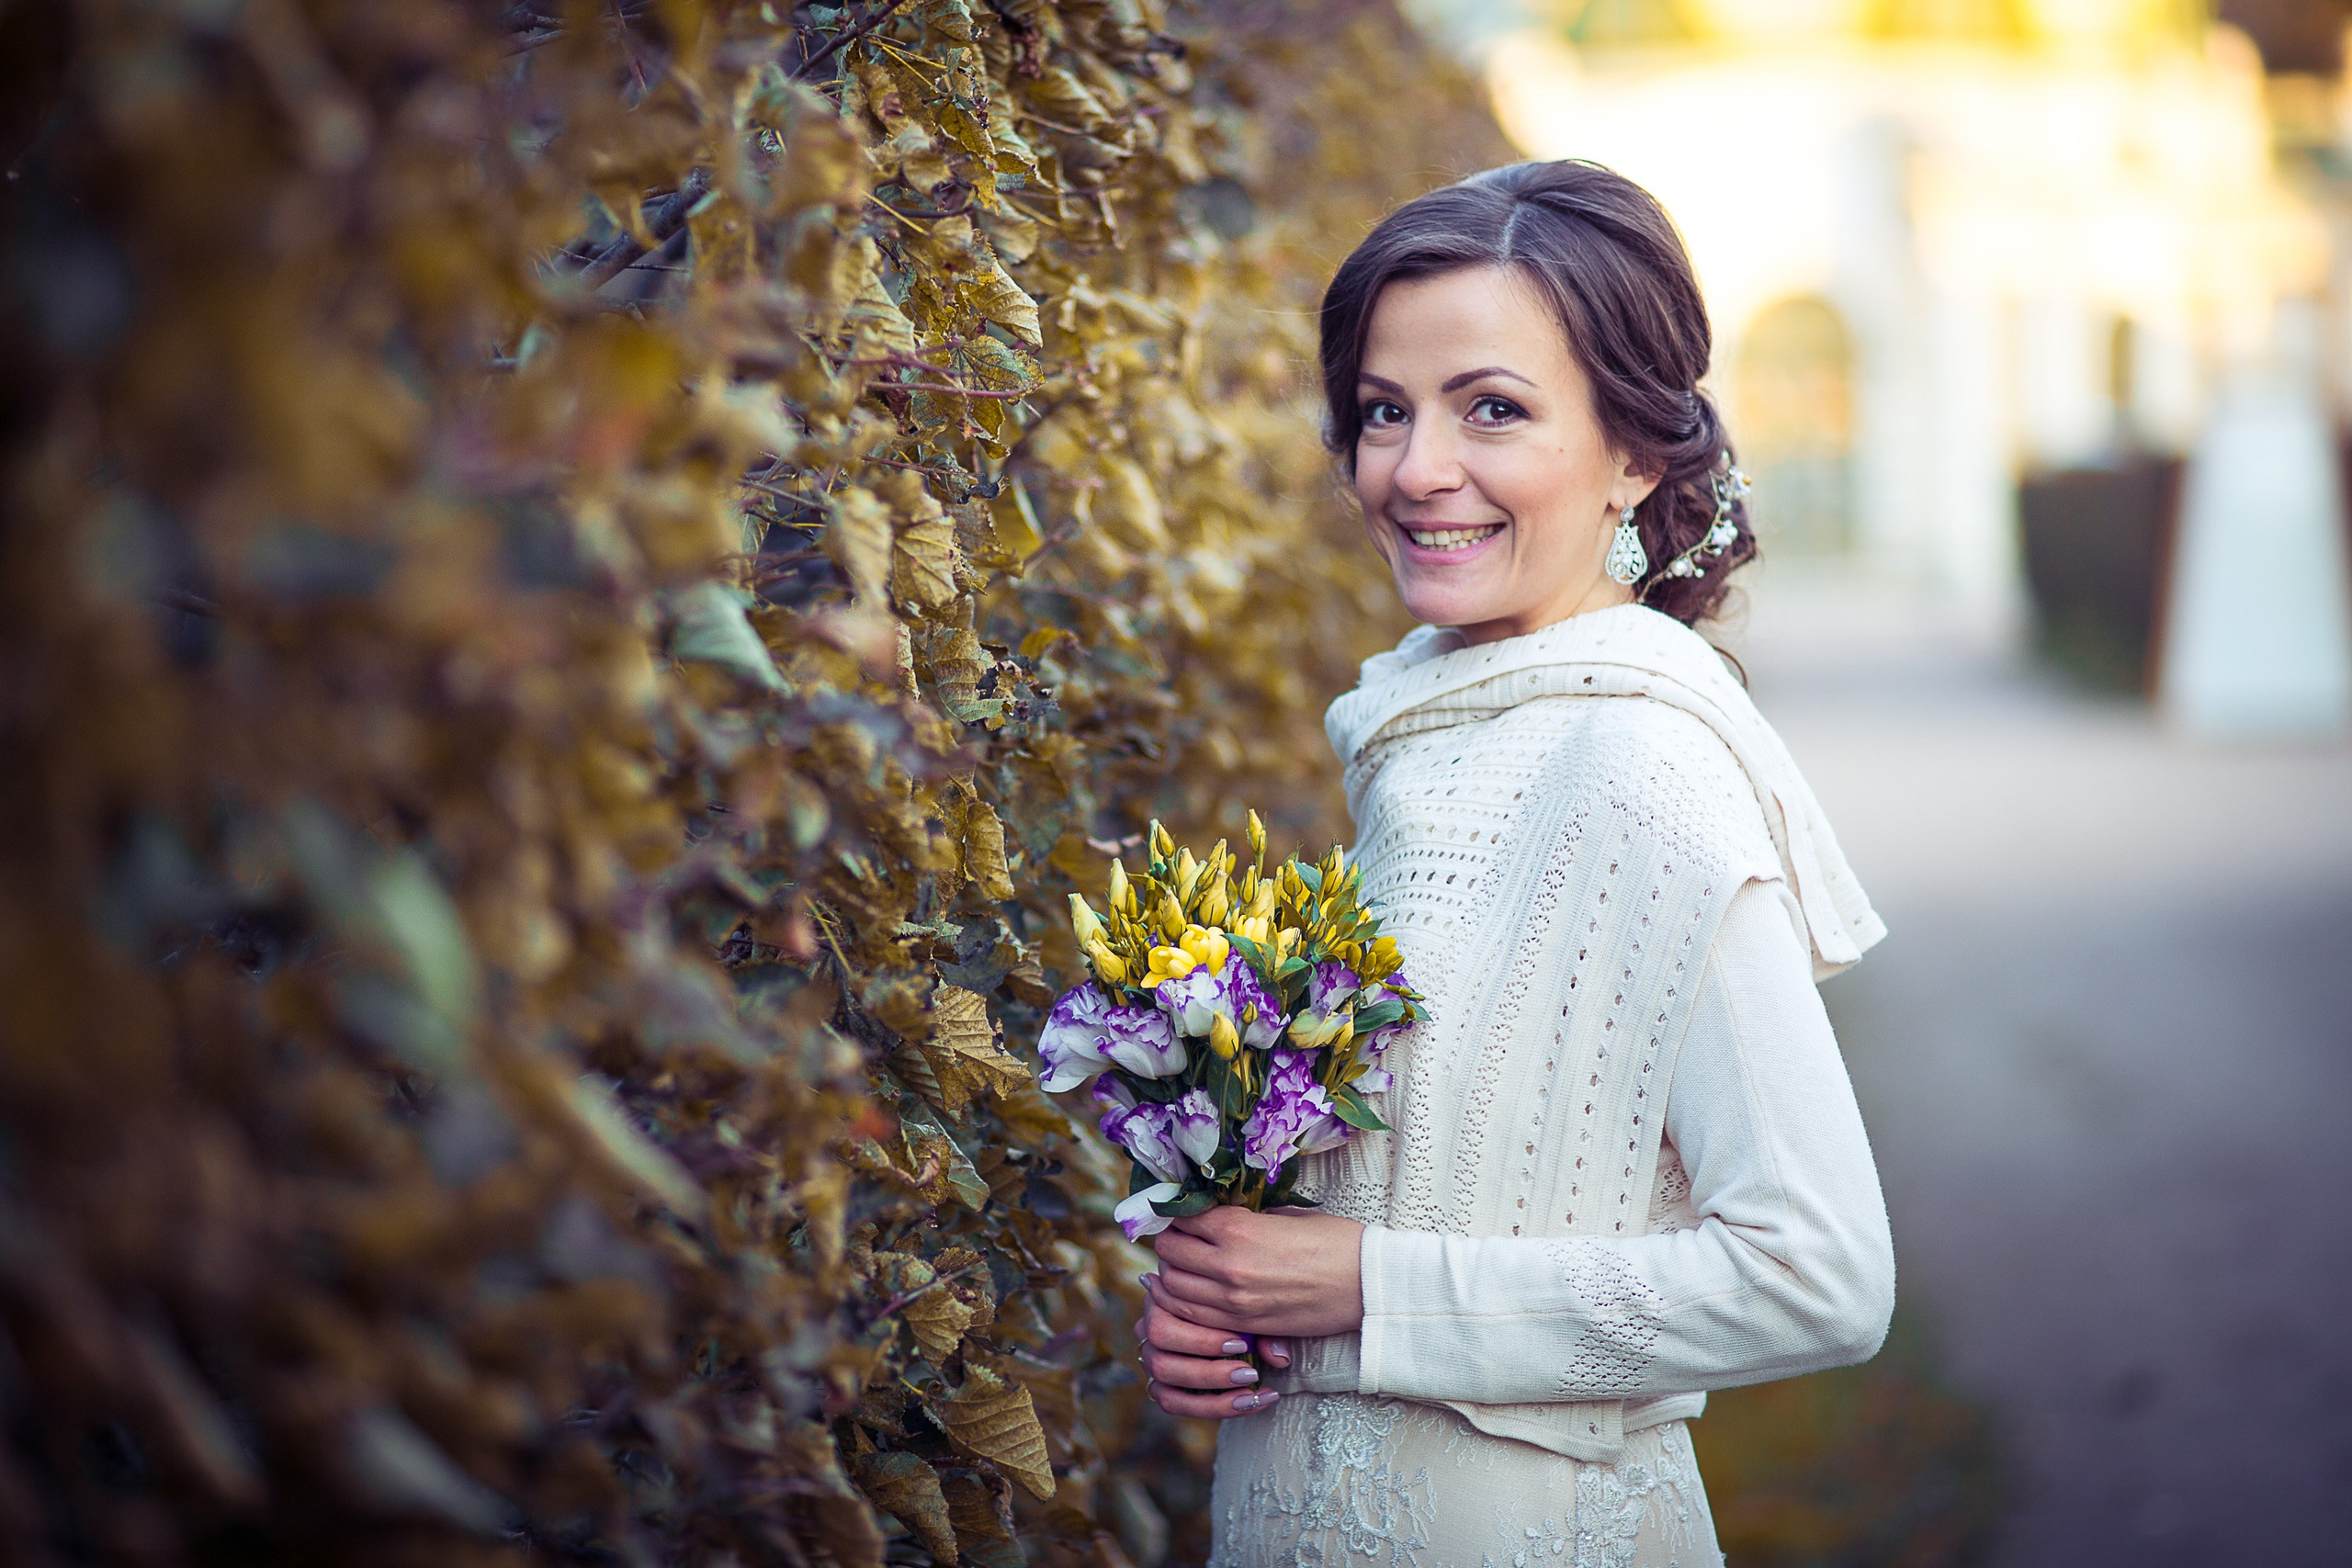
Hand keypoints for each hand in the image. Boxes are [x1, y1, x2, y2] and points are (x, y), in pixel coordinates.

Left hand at [1134, 1207, 1364, 1420]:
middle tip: (1184, 1237)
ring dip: (1173, 1273)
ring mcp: (1232, 1301)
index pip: (1182, 1217)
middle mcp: (1227, 1265)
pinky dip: (1185, 1303)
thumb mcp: (1287, 1215)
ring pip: (1172, 1287)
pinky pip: (1193, 1316)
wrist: (1369, 1286)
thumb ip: (1246, 1218)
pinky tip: (1195, 1292)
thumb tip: (1219, 1216)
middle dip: (1171, 1241)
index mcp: (1238, 1229)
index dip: (1181, 1212)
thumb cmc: (1336, 1242)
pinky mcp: (1243, 1325)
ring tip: (1187, 1265)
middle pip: (1168, 1251)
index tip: (1187, 1212)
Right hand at [1135, 1280, 1282, 1419]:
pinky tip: (1248, 1403)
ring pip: (1162, 1373)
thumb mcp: (1256, 1311)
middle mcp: (1150, 1323)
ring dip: (1208, 1387)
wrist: (1240, 1325)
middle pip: (1161, 1342)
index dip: (1204, 1334)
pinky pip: (1171, 1402)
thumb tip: (1279, 1357)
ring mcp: (1150, 1355)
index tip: (1243, 1343)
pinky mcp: (1159, 1385)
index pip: (1172, 1312)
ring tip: (1250, 1391)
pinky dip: (1211, 1407)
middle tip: (1249, 1373)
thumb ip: (1266, 1329)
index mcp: (1168, 1295)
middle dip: (1205, 1362)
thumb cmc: (1244, 1310)